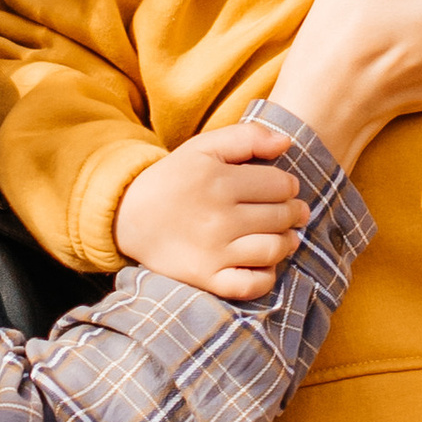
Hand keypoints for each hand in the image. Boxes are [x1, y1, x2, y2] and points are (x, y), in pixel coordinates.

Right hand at [114, 120, 309, 303]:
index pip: (280, 185)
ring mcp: (213, 251)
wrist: (128, 217)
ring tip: (286, 237)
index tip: (284, 189)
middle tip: (293, 213)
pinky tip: (265, 264)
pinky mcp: (206, 278)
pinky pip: (252, 285)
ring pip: (273, 249)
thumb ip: (246, 136)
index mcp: (218, 180)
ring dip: (287, 243)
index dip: (289, 186)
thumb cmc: (173, 179)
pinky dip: (267, 276)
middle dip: (293, 213)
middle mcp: (218, 217)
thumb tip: (287, 142)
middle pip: (280, 217)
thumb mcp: (203, 147)